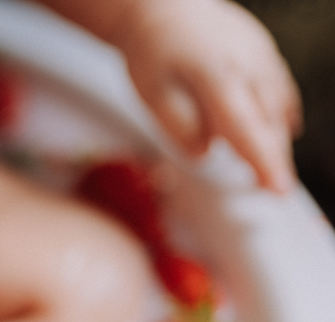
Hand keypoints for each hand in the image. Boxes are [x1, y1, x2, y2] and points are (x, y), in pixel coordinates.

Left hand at [117, 0, 301, 191]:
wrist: (162, 6)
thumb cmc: (151, 54)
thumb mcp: (152, 94)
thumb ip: (179, 126)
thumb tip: (207, 153)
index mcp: (216, 76)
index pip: (244, 128)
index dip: (262, 161)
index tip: (278, 190)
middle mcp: (247, 64)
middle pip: (267, 122)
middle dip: (273, 158)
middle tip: (273, 192)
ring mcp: (261, 54)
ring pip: (276, 107)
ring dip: (276, 139)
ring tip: (272, 171)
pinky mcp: (265, 49)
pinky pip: (280, 88)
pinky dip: (280, 113)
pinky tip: (282, 133)